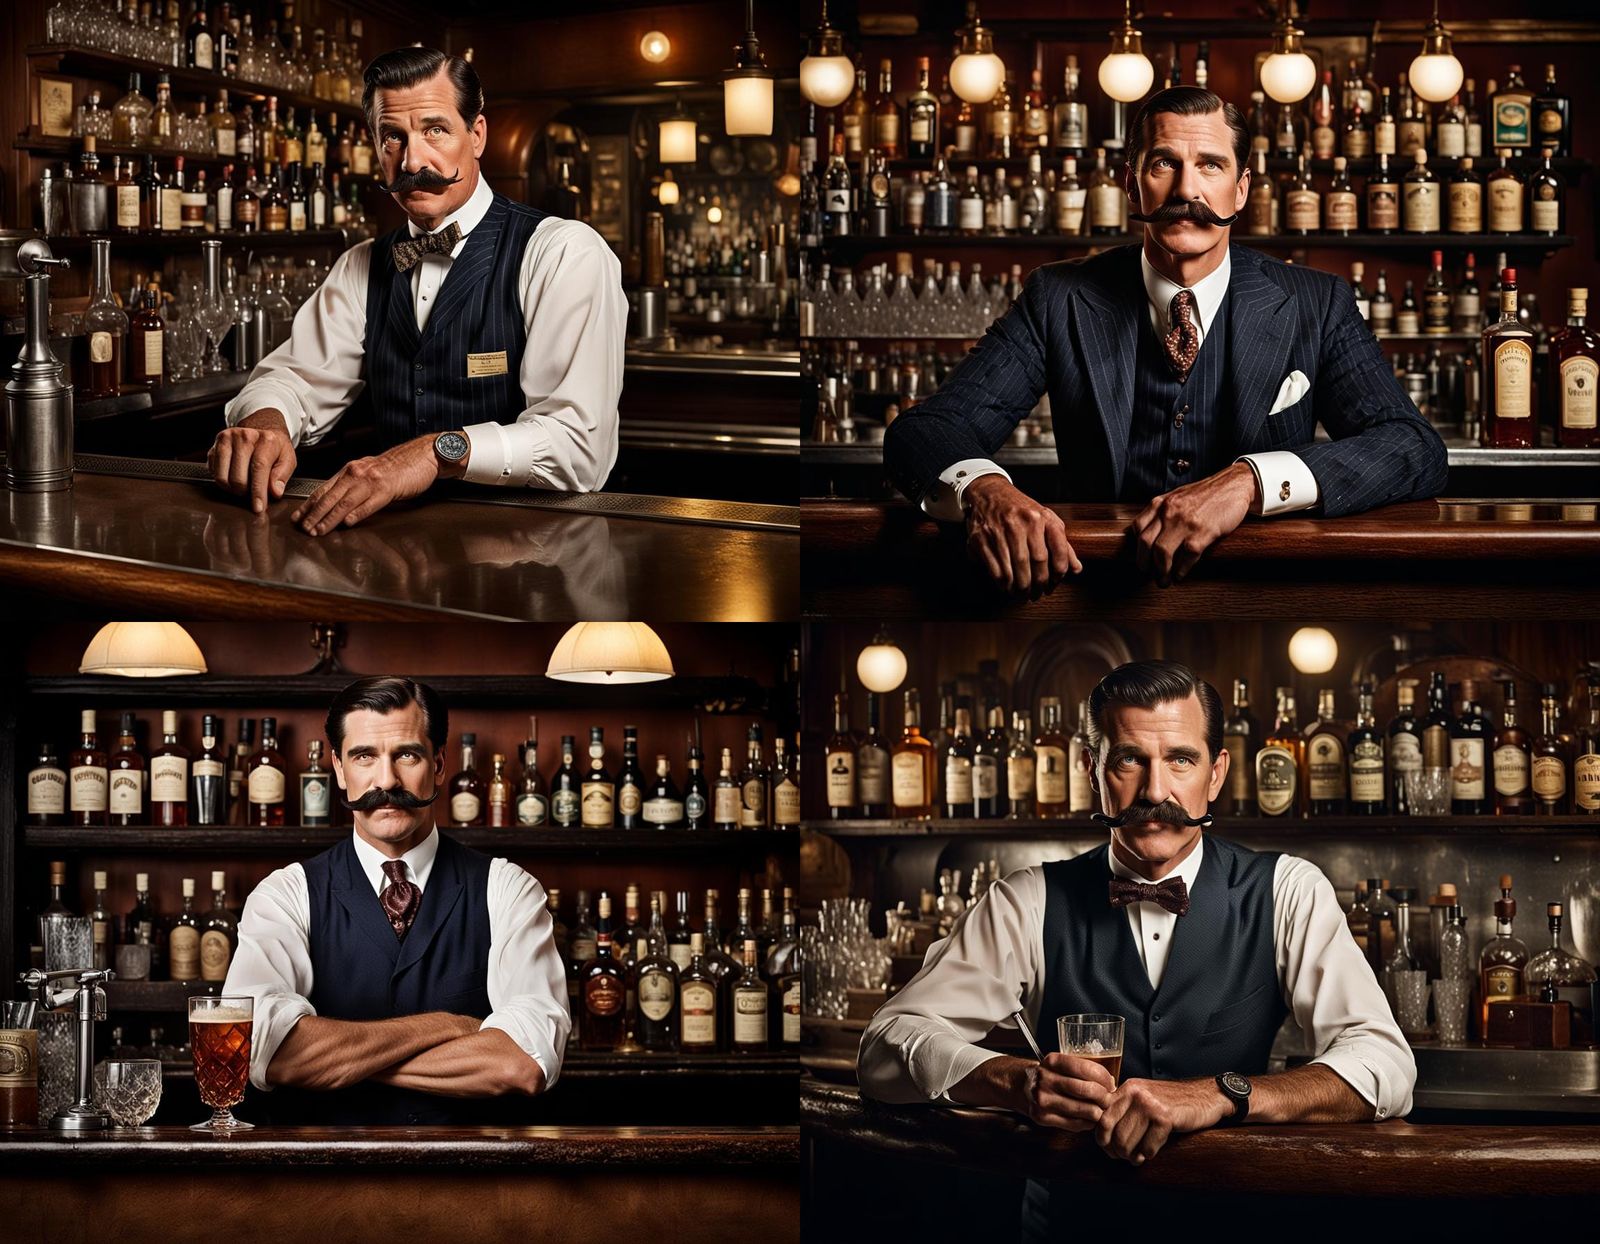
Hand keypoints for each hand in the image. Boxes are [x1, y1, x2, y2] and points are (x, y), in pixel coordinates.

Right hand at [209, 409, 297, 514]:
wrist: (260, 429)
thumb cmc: (274, 447)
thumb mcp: (287, 459)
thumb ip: (283, 475)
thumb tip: (275, 492)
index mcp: (265, 439)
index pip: (258, 469)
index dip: (258, 492)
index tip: (258, 507)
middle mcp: (243, 436)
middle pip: (239, 478)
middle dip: (246, 492)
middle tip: (253, 491)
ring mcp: (225, 440)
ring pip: (223, 478)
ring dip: (233, 489)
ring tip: (244, 485)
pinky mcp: (213, 446)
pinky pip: (214, 474)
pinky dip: (224, 481)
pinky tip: (234, 476)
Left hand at [289, 434, 441, 535]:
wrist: (421, 455)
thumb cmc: (398, 466)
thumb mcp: (370, 472)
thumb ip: (353, 485)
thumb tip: (336, 503)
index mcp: (350, 470)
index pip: (323, 489)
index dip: (309, 505)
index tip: (298, 518)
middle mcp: (356, 474)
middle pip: (329, 496)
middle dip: (314, 514)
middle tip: (304, 528)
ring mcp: (371, 481)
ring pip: (344, 502)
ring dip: (329, 518)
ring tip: (319, 530)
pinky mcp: (387, 489)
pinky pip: (369, 504)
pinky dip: (357, 514)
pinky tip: (347, 523)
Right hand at [963, 475, 1082, 596]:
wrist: (990, 493)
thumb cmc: (1020, 510)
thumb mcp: (1046, 519)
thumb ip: (1062, 544)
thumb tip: (1076, 569)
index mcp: (1042, 517)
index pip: (1059, 549)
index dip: (1059, 572)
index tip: (1055, 583)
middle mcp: (1023, 522)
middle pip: (1037, 562)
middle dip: (1038, 584)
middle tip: (1036, 594)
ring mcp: (1001, 530)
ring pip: (1015, 569)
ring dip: (1020, 587)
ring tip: (1022, 594)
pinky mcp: (982, 539)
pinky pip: (995, 569)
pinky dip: (1002, 583)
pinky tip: (1006, 586)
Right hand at [1020, 1052, 1117, 1131]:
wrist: (1023, 1086)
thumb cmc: (1050, 1075)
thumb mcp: (1061, 1064)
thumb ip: (1082, 1070)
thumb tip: (1110, 1083)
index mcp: (1052, 1062)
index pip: (1086, 1068)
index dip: (1103, 1077)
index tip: (1110, 1083)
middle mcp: (1045, 1079)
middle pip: (1086, 1090)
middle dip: (1104, 1096)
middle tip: (1108, 1099)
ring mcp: (1042, 1100)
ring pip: (1083, 1110)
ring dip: (1098, 1112)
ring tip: (1100, 1109)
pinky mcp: (1042, 1118)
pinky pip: (1074, 1124)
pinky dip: (1087, 1123)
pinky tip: (1088, 1118)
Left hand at [1094, 1077, 1231, 1164]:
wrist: (1205, 1096)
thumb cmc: (1172, 1102)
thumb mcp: (1143, 1097)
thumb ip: (1124, 1108)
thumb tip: (1102, 1134)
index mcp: (1127, 1088)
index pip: (1102, 1118)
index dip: (1102, 1138)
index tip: (1108, 1148)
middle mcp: (1136, 1094)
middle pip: (1114, 1134)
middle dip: (1118, 1152)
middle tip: (1125, 1157)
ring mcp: (1151, 1105)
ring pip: (1128, 1143)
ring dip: (1132, 1156)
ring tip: (1137, 1158)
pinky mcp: (1166, 1118)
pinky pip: (1148, 1148)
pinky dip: (1148, 1155)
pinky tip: (1151, 1153)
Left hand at [1128, 461, 1259, 586]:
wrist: (1234, 484)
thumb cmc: (1206, 493)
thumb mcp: (1177, 497)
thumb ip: (1162, 511)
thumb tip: (1149, 532)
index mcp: (1160, 503)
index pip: (1138, 528)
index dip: (1136, 547)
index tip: (1142, 557)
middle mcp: (1169, 511)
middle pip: (1145, 543)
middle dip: (1144, 563)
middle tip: (1148, 573)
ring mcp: (1185, 522)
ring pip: (1162, 552)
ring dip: (1161, 571)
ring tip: (1164, 580)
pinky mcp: (1203, 531)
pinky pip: (1186, 557)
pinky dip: (1181, 570)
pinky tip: (1180, 575)